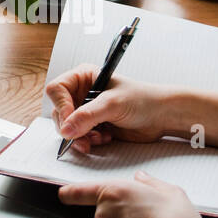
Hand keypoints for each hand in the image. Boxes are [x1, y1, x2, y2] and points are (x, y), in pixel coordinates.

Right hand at [46, 63, 179, 155]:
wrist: (161, 116)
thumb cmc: (142, 100)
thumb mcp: (113, 104)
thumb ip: (87, 116)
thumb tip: (66, 129)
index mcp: (83, 77)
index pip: (57, 90)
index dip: (61, 106)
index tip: (70, 121)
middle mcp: (81, 92)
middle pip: (58, 111)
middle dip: (71, 127)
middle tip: (84, 136)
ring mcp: (86, 110)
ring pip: (67, 127)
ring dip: (80, 137)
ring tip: (98, 138)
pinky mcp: (92, 125)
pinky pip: (78, 137)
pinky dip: (88, 141)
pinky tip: (104, 138)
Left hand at [58, 171, 217, 217]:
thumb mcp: (172, 193)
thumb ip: (152, 183)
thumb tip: (142, 179)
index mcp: (114, 192)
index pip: (80, 191)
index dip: (70, 192)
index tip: (64, 193)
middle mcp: (104, 214)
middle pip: (105, 207)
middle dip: (121, 208)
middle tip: (149, 210)